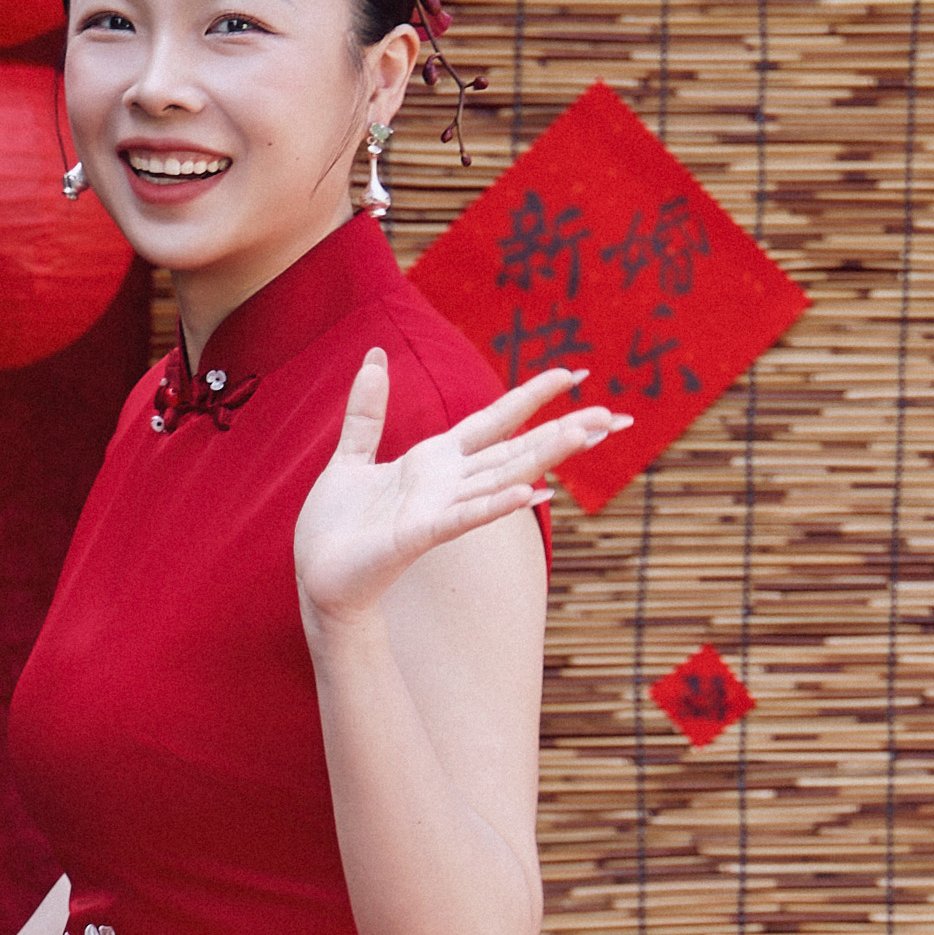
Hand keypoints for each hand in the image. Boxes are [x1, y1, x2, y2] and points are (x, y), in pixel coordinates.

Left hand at [291, 349, 627, 635]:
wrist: (319, 576)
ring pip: (501, 478)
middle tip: (614, 415)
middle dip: (564, 431)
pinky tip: (527, 495)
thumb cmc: (338, 527)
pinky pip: (463, 518)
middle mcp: (448, 484)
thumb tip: (376, 358)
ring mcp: (439, 511)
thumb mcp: (351, 458)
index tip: (573, 373)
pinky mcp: (419, 536)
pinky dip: (494, 506)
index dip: (533, 396)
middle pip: (515, 450)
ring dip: (542, 458)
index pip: (495, 421)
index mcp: (434, 461)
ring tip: (584, 435)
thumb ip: (366, 412)